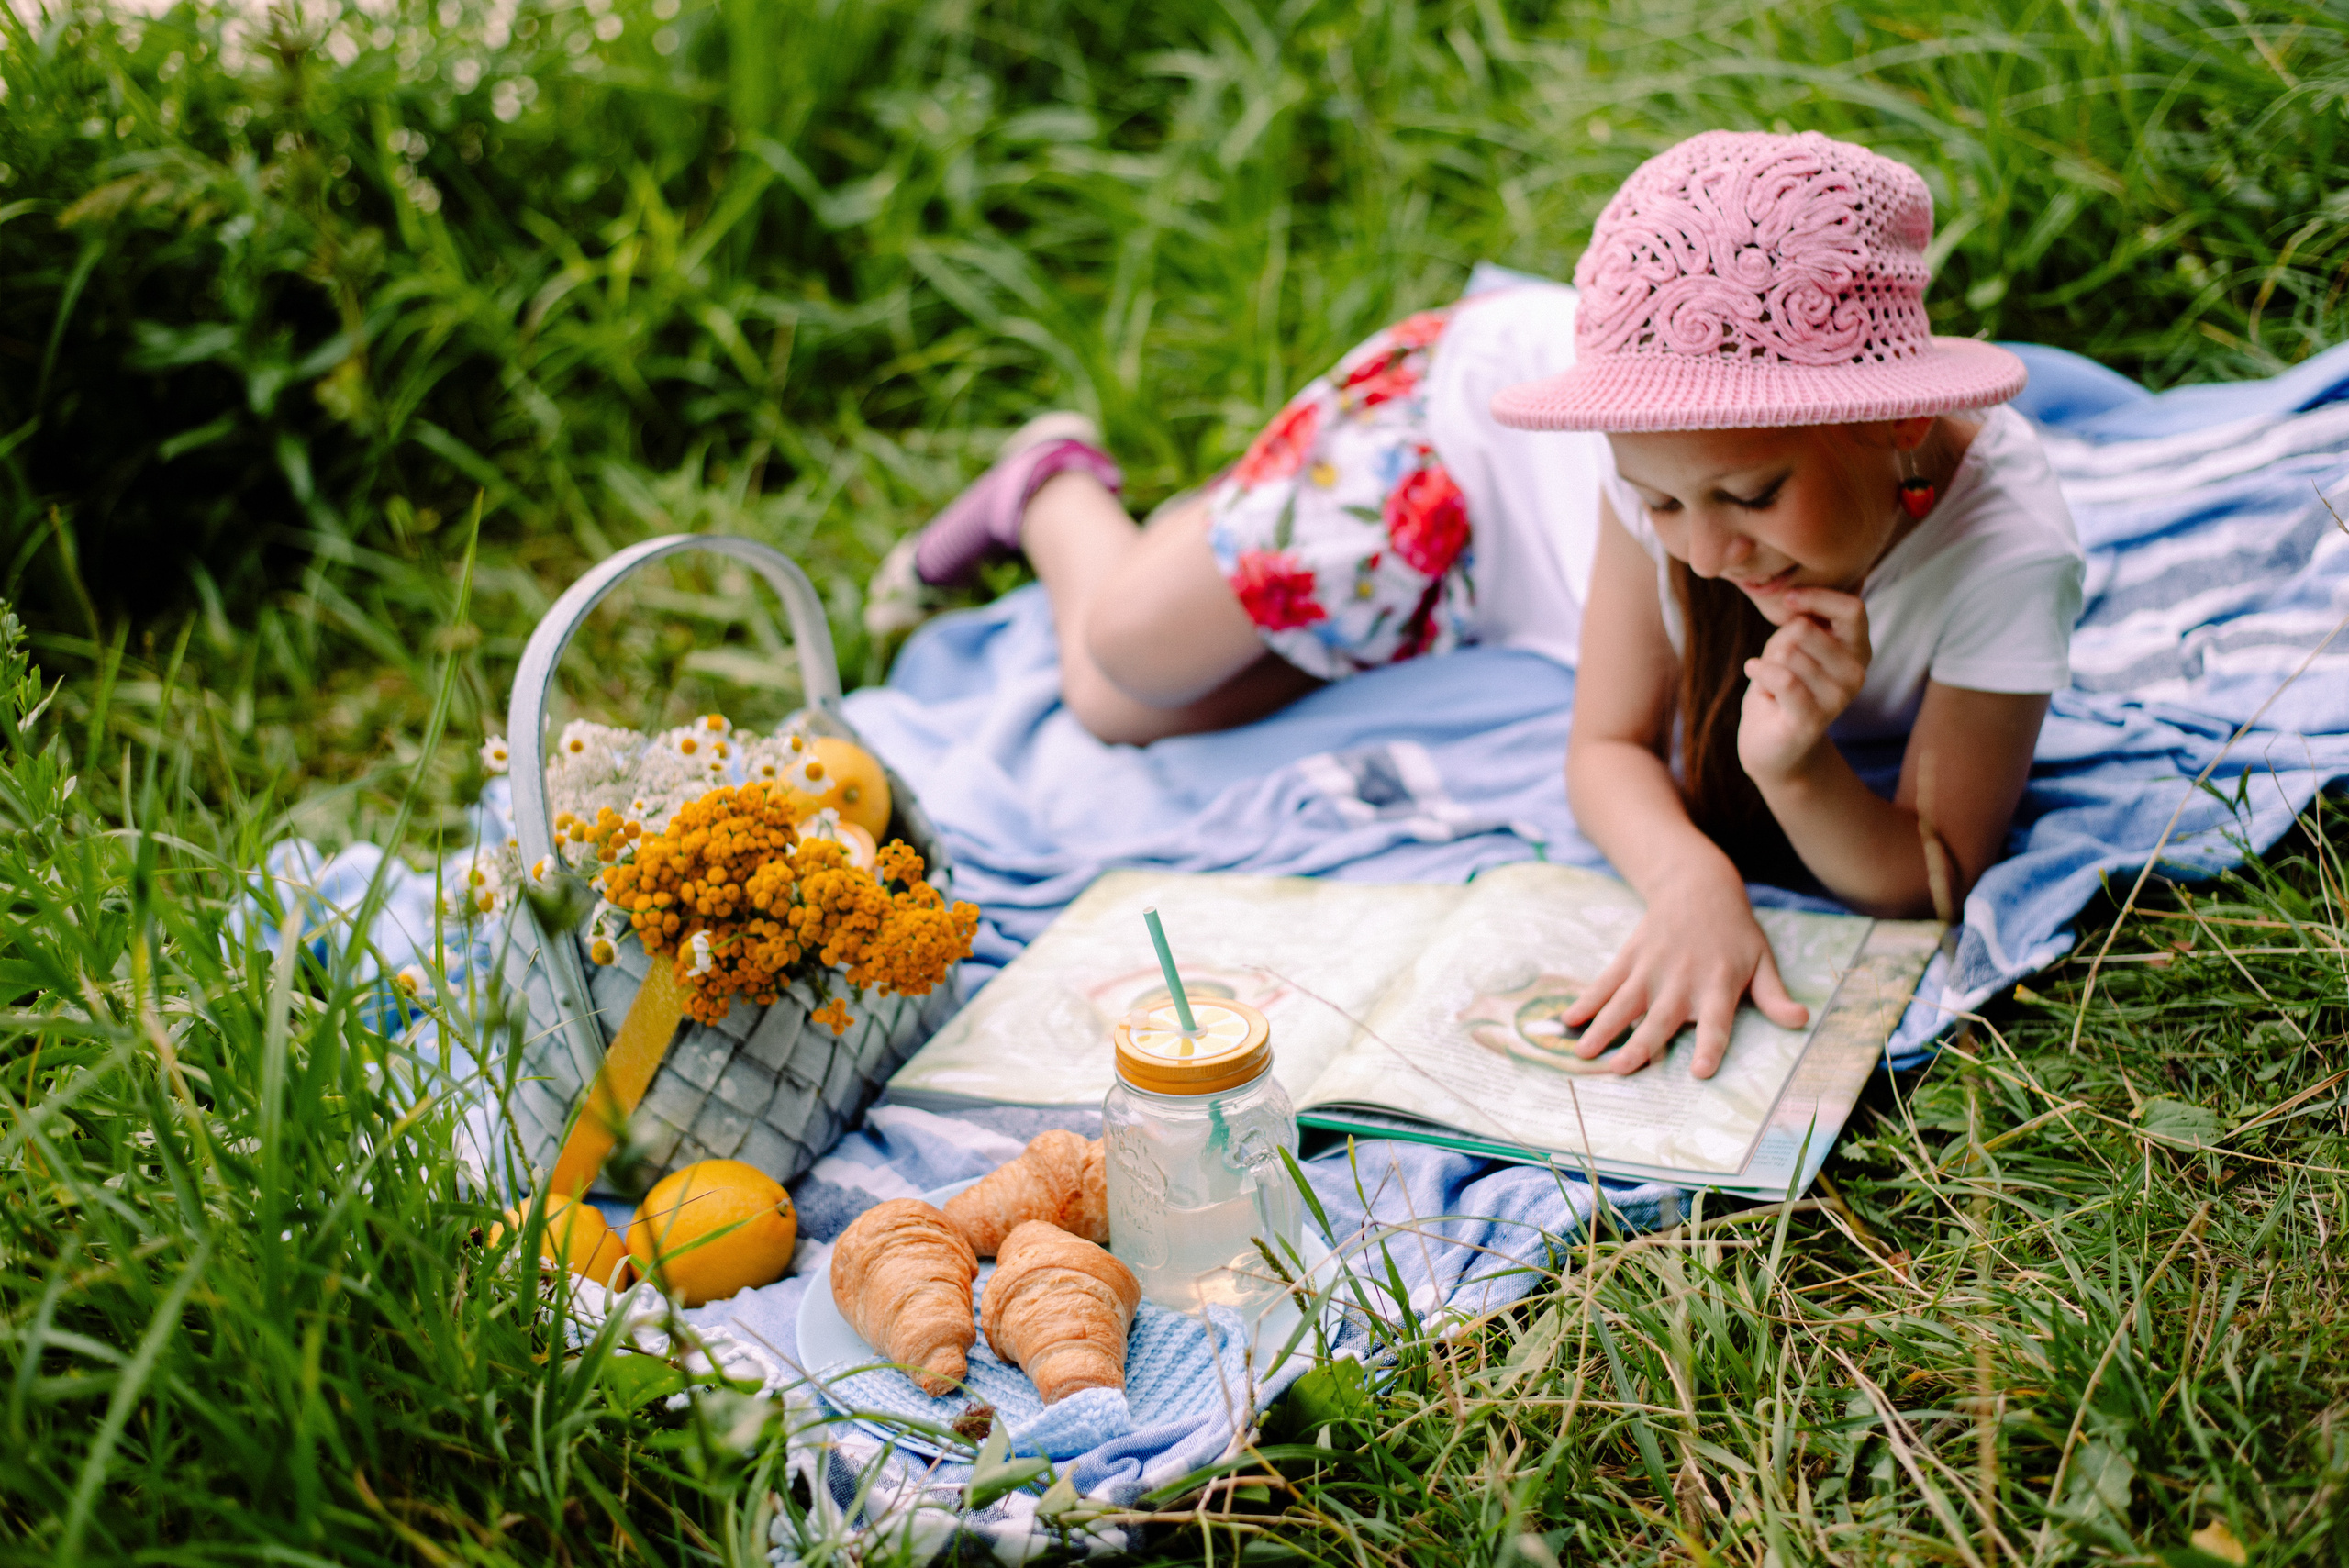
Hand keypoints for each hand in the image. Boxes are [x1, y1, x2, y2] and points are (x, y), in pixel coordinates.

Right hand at [1558, 861, 1810, 1077]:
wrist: (1697, 884)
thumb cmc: (1735, 931)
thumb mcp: (1762, 961)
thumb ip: (1775, 996)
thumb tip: (1801, 1022)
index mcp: (1719, 984)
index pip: (1717, 1021)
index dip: (1709, 1046)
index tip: (1698, 1071)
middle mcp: (1683, 979)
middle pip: (1660, 1017)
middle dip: (1640, 1043)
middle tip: (1621, 1069)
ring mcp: (1652, 967)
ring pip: (1624, 1002)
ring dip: (1603, 1027)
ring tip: (1583, 1053)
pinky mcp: (1630, 957)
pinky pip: (1605, 982)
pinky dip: (1586, 1000)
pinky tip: (1569, 1019)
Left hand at [1738, 588, 1870, 783]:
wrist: (1769, 742)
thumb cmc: (1781, 684)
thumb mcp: (1793, 643)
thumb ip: (1805, 618)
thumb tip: (1804, 592)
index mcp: (1858, 650)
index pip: (1853, 609)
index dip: (1816, 597)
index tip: (1787, 600)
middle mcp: (1857, 674)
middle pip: (1805, 629)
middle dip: (1777, 639)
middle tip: (1775, 660)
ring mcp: (1838, 699)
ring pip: (1788, 652)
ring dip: (1767, 662)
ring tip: (1771, 679)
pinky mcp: (1813, 719)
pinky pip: (1782, 678)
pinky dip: (1760, 673)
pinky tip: (1758, 679)